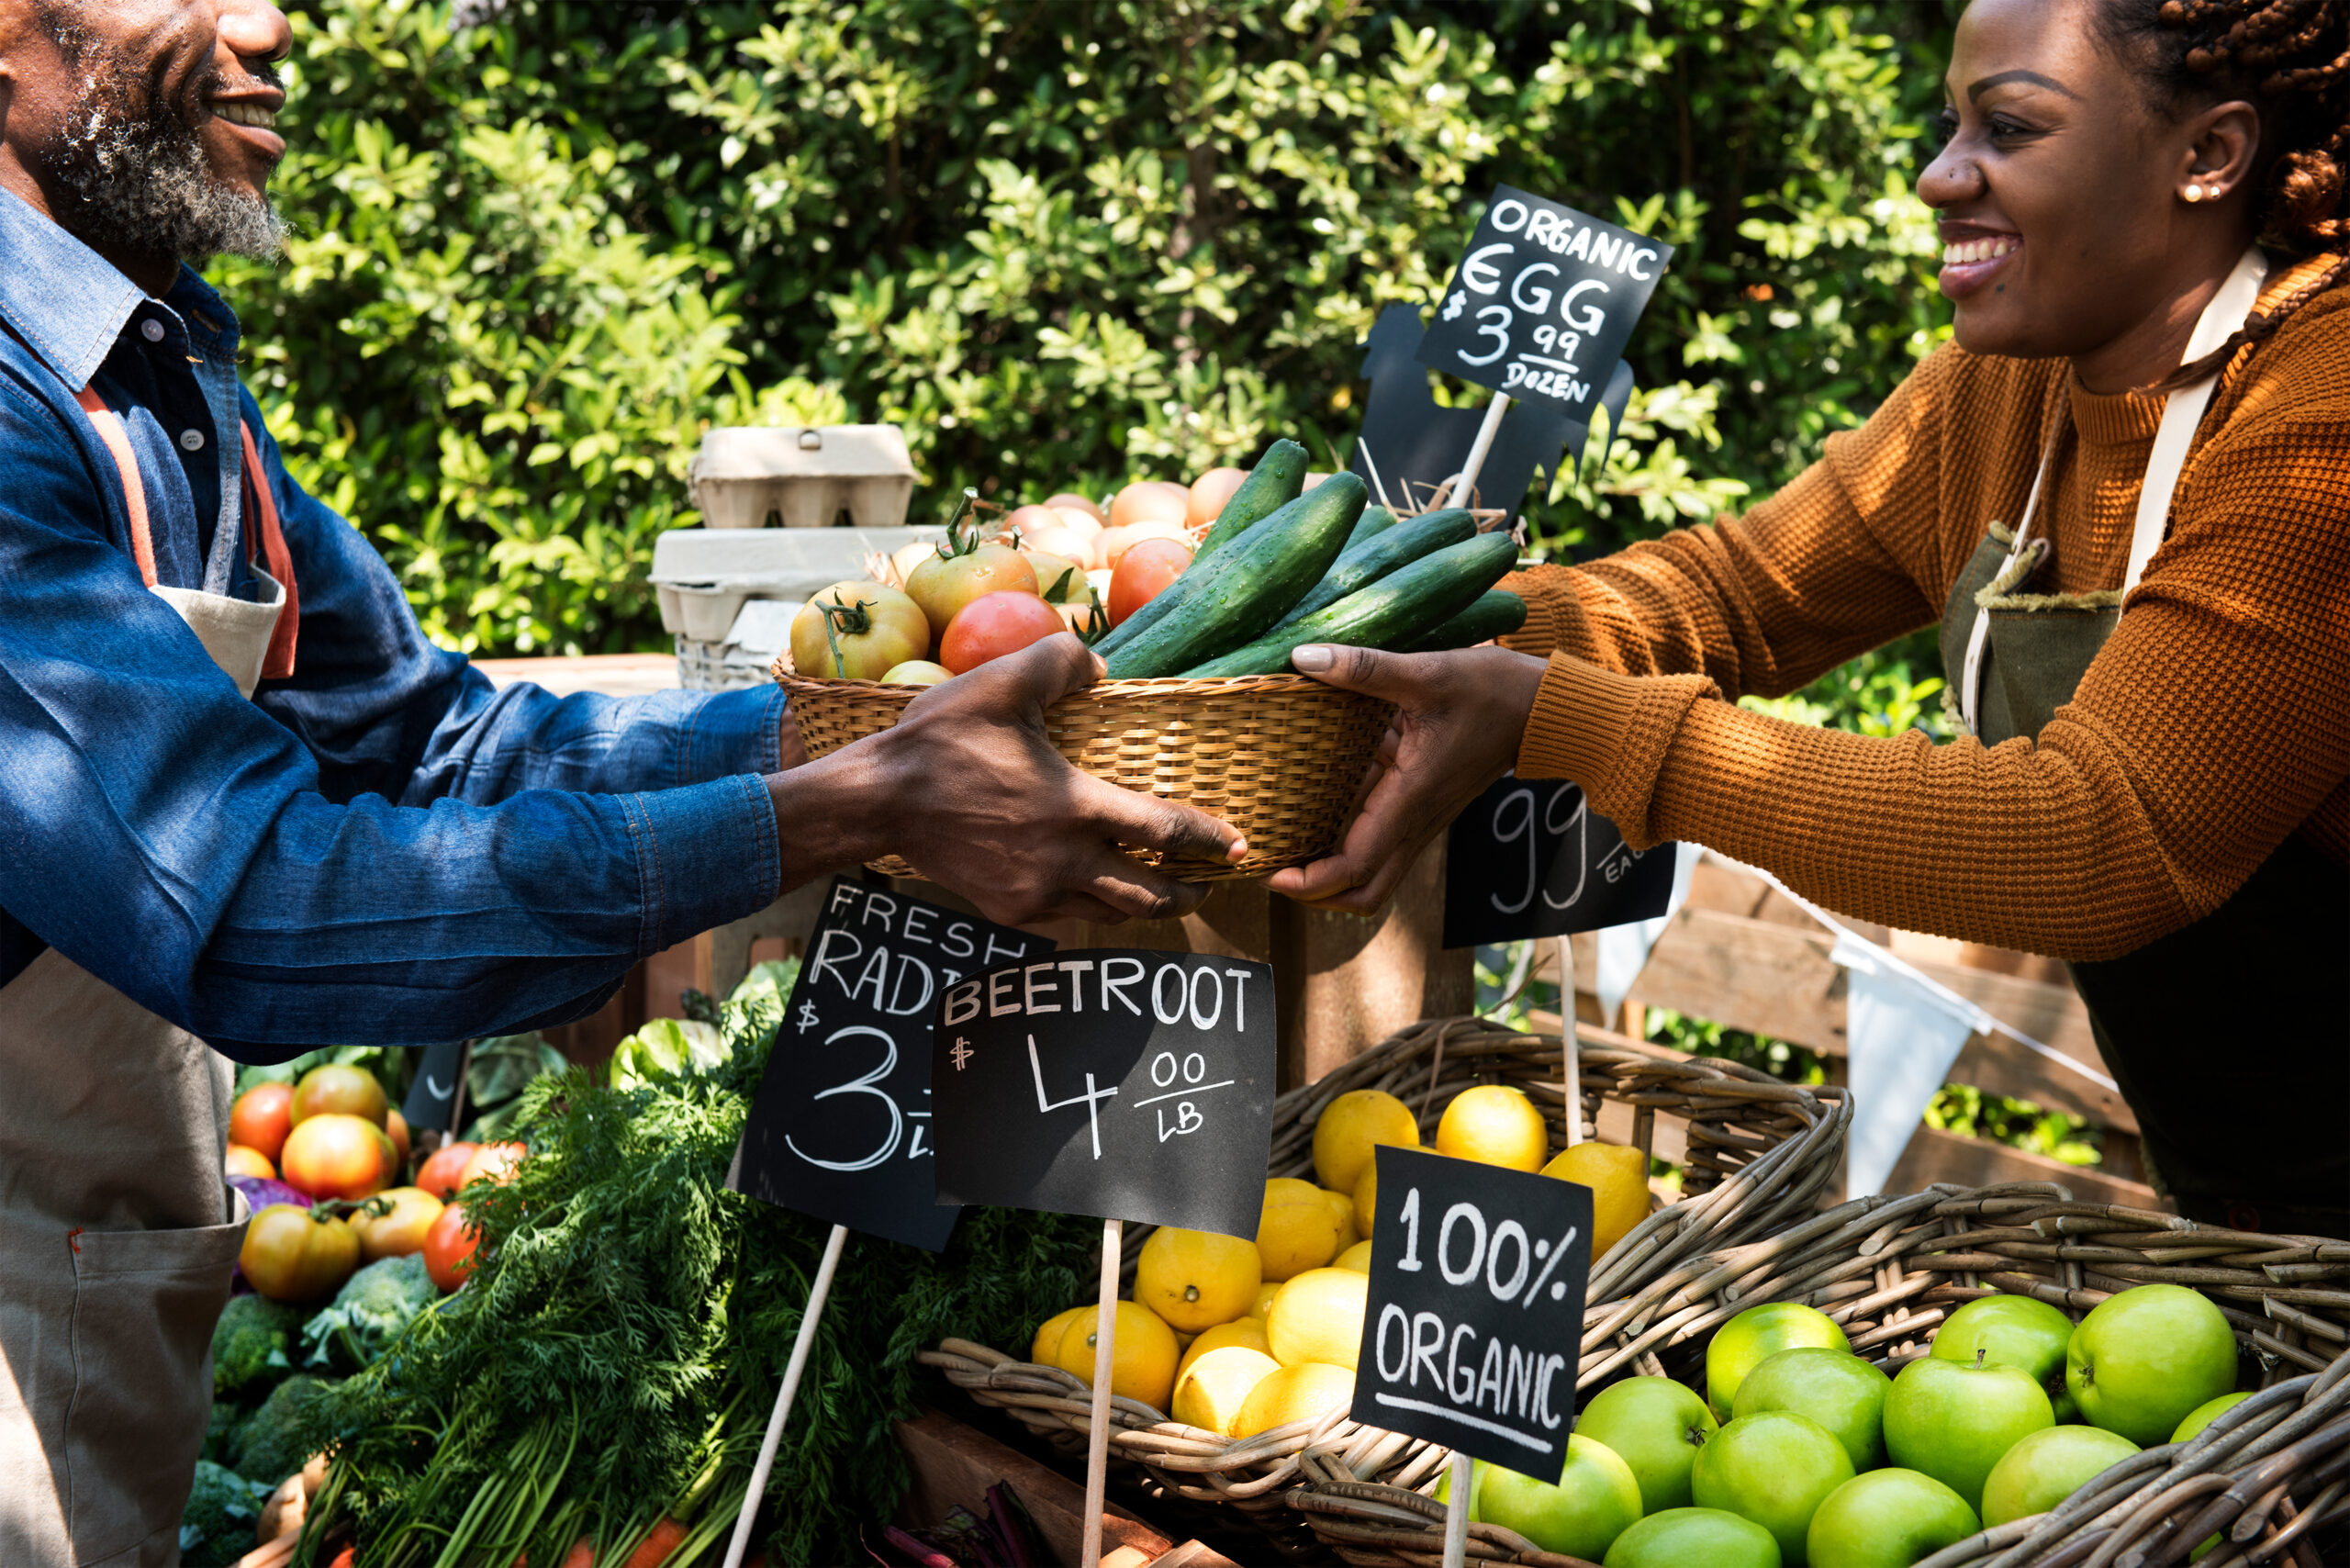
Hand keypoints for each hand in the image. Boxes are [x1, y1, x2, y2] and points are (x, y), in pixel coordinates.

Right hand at [769, 635, 1245, 925]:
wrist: (880, 800)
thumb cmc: (941, 739)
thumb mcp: (1003, 682)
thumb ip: (1063, 661)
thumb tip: (1102, 665)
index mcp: (1074, 807)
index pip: (1163, 831)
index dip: (1206, 838)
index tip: (1235, 841)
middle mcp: (1063, 862)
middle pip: (1148, 893)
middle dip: (1187, 892)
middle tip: (1210, 883)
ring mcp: (1035, 893)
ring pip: (1110, 914)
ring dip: (1144, 906)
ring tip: (1164, 894)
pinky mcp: (1008, 909)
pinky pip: (1068, 917)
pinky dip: (1095, 908)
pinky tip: (1097, 892)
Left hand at [1266, 643, 1548, 912]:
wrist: (1543, 706)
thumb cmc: (1493, 690)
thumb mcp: (1426, 672)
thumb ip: (1364, 667)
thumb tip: (1305, 657)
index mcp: (1411, 799)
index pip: (1357, 866)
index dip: (1312, 882)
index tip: (1274, 874)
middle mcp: (1416, 819)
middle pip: (1365, 892)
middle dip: (1318, 895)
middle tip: (1275, 871)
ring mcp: (1421, 816)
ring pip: (1374, 872)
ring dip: (1331, 873)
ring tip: (1285, 847)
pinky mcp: (1422, 802)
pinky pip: (1381, 839)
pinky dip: (1346, 840)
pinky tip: (1313, 809)